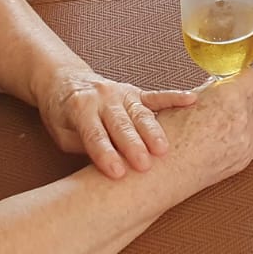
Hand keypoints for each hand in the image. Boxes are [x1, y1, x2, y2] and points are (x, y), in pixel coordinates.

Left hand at [36, 66, 196, 178]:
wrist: (63, 80)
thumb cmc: (62, 112)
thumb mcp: (60, 132)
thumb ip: (83, 144)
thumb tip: (107, 163)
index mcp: (81, 108)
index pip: (95, 135)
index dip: (105, 154)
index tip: (117, 172)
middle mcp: (104, 98)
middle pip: (121, 124)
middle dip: (133, 145)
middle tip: (144, 165)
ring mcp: (122, 94)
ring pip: (140, 113)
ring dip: (153, 131)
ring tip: (165, 149)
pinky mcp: (136, 93)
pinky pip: (157, 96)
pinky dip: (175, 98)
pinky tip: (192, 100)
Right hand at [159, 68, 252, 196]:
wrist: (161, 174)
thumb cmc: (166, 140)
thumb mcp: (183, 100)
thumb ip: (207, 89)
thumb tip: (216, 84)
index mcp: (228, 97)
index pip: (250, 75)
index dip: (239, 73)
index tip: (232, 75)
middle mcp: (241, 118)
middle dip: (242, 91)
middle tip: (226, 94)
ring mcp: (246, 141)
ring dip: (250, 108)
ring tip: (232, 109)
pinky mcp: (245, 158)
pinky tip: (246, 124)